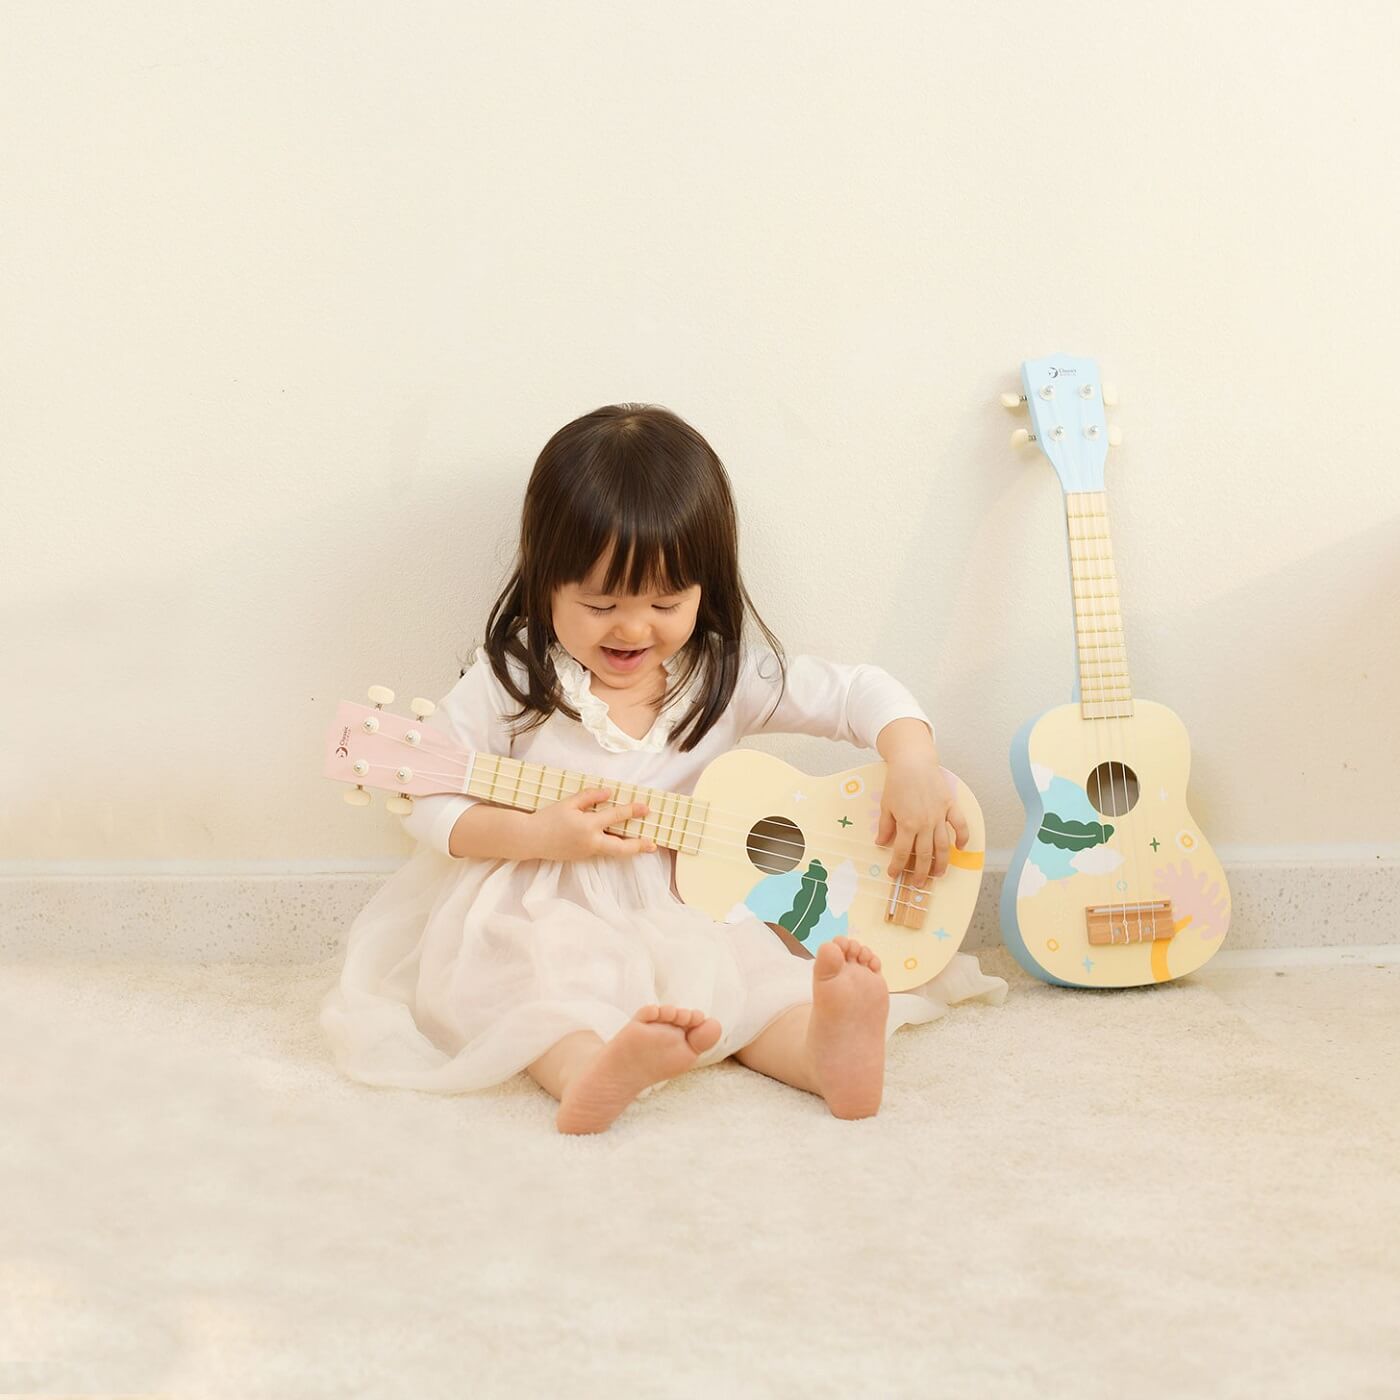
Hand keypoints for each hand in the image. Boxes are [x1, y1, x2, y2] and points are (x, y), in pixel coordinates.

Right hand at [530, 787, 657, 861]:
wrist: (529, 839)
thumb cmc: (547, 818)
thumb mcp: (568, 803)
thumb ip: (589, 797)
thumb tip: (608, 792)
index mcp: (587, 826)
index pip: (615, 816)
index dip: (632, 811)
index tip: (645, 807)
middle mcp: (590, 842)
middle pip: (621, 848)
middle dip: (638, 846)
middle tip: (653, 844)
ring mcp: (587, 852)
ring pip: (613, 852)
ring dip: (629, 848)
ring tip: (643, 845)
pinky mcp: (582, 856)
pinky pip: (602, 851)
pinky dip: (614, 847)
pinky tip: (620, 842)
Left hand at [874, 759, 969, 885]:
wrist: (913, 761)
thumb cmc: (897, 782)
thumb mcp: (886, 805)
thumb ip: (885, 827)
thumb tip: (880, 844)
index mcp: (907, 824)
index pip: (903, 852)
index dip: (898, 866)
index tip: (894, 874)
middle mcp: (925, 823)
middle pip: (926, 854)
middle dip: (922, 872)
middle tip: (919, 883)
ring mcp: (940, 816)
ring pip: (943, 846)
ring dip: (942, 862)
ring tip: (939, 874)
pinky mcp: (950, 806)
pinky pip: (960, 825)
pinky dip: (962, 837)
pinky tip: (960, 848)